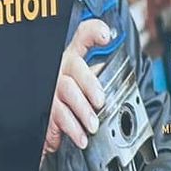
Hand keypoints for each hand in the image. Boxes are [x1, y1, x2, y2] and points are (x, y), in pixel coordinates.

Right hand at [44, 19, 113, 156]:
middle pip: (75, 68)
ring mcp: (53, 88)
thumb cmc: (73, 101)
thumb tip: (124, 83)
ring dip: (82, 110)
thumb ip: (99, 78)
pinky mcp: (46, 109)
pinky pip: (57, 116)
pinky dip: (70, 129)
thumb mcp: (85, 84)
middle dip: (90, 84)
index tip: (106, 36)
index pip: (82, 37)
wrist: (49, 122)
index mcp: (73, 60)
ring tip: (92, 126)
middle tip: (100, 102)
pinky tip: (80, 137)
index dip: (93, 33)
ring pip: (66, 92)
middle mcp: (62, 70)